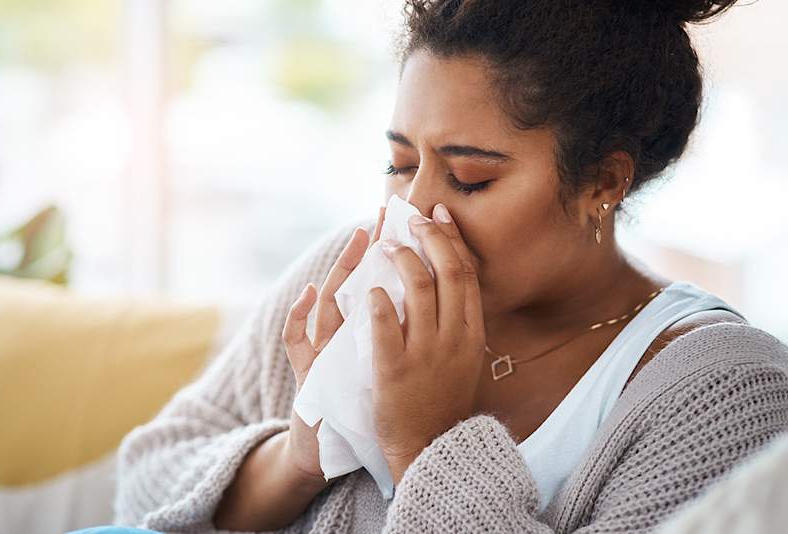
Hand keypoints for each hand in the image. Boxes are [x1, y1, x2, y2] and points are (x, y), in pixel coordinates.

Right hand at [281, 206, 385, 485]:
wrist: (331, 447)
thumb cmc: (360, 403)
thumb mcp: (377, 366)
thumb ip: (388, 335)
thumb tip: (415, 305)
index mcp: (363, 336)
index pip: (376, 288)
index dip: (389, 258)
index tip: (403, 224)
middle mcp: (340, 336)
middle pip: (352, 284)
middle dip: (366, 249)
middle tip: (381, 216)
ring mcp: (322, 351)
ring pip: (328, 302)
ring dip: (341, 270)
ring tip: (356, 240)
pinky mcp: (307, 373)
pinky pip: (294, 340)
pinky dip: (297, 317)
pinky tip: (306, 294)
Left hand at [368, 203, 485, 483]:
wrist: (430, 449)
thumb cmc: (444, 401)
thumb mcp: (466, 360)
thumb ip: (461, 323)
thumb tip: (451, 281)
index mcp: (472, 334)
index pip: (466, 274)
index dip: (452, 239)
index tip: (439, 215)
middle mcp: (454, 339)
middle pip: (446, 272)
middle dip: (429, 237)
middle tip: (410, 219)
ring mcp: (425, 354)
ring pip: (418, 291)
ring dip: (400, 260)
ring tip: (384, 245)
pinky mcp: (394, 370)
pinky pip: (385, 326)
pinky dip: (378, 302)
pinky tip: (369, 288)